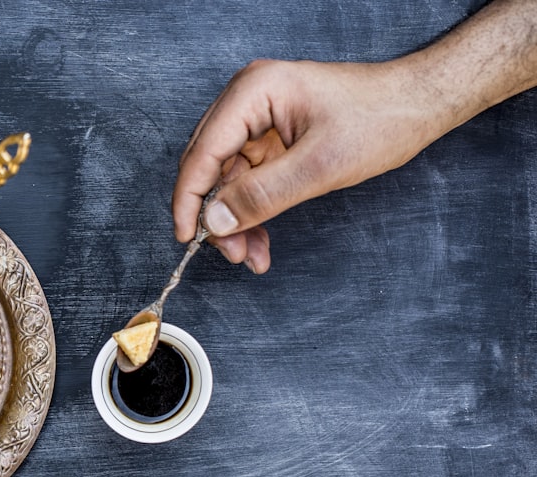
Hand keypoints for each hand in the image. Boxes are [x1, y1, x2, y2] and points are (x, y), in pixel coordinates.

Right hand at [172, 59, 443, 273]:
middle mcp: (248, 101)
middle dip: (218, 215)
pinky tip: (260, 241)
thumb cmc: (381, 118)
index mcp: (253, 91)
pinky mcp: (271, 139)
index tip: (187, 238)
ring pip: (227, 181)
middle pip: (209, 168)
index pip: (202, 152)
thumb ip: (262, 195)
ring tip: (251, 255)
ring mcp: (258, 120)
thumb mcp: (320, 165)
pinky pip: (248, 182)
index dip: (189, 200)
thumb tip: (215, 221)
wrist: (420, 104)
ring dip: (236, 221)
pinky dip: (253, 213)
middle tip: (233, 253)